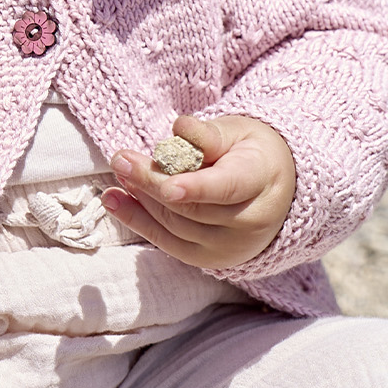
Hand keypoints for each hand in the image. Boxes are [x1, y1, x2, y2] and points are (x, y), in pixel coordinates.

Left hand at [104, 114, 296, 270]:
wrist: (274, 194)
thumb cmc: (251, 155)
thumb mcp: (238, 133)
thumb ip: (209, 134)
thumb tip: (180, 128)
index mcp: (260, 182)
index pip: (227, 188)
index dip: (197, 189)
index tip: (169, 187)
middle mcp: (248, 222)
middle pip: (192, 208)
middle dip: (152, 184)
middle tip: (122, 160)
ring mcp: (228, 247)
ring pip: (175, 226)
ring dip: (141, 200)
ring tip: (120, 173)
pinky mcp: (206, 259)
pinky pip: (166, 242)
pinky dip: (137, 221)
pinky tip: (114, 200)